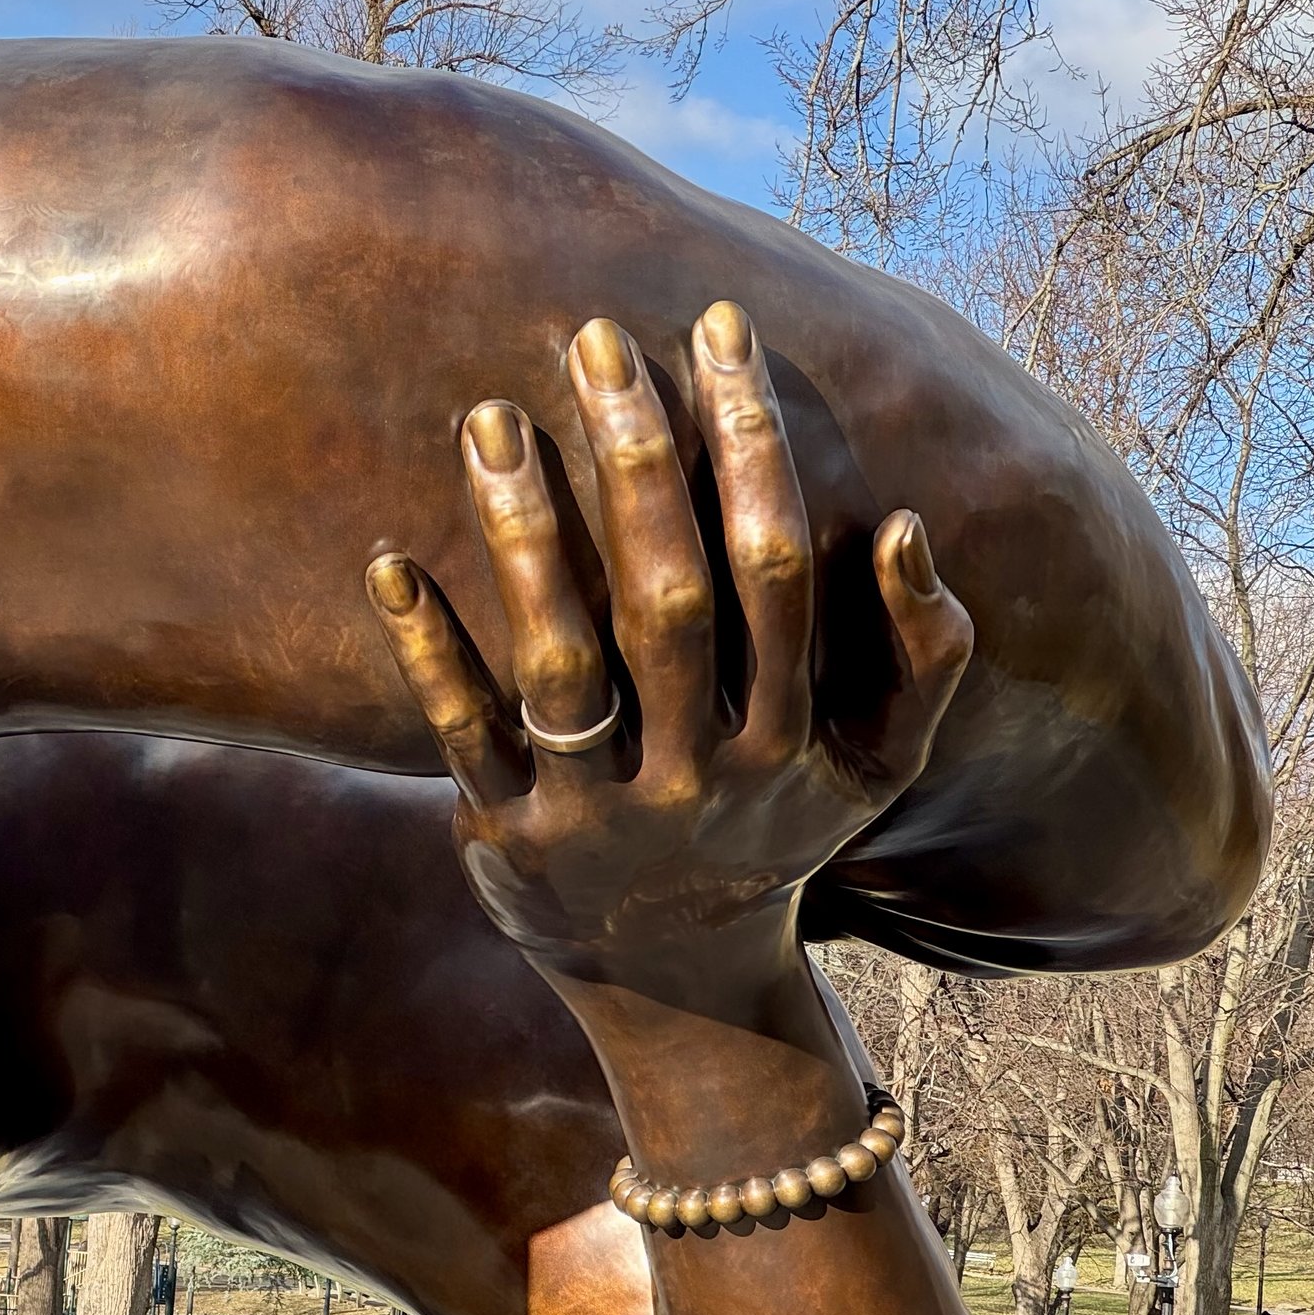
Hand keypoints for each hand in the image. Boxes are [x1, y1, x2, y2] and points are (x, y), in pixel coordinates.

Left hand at [364, 302, 972, 988]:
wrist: (680, 982)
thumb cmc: (774, 831)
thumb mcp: (877, 768)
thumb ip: (925, 656)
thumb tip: (908, 523)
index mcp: (791, 738)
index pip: (777, 568)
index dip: (753, 446)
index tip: (718, 331)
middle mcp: (698, 773)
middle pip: (671, 599)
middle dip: (638, 461)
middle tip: (594, 339)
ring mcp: (597, 809)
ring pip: (561, 660)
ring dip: (524, 534)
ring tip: (490, 418)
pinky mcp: (508, 836)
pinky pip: (461, 733)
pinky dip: (425, 649)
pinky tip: (388, 561)